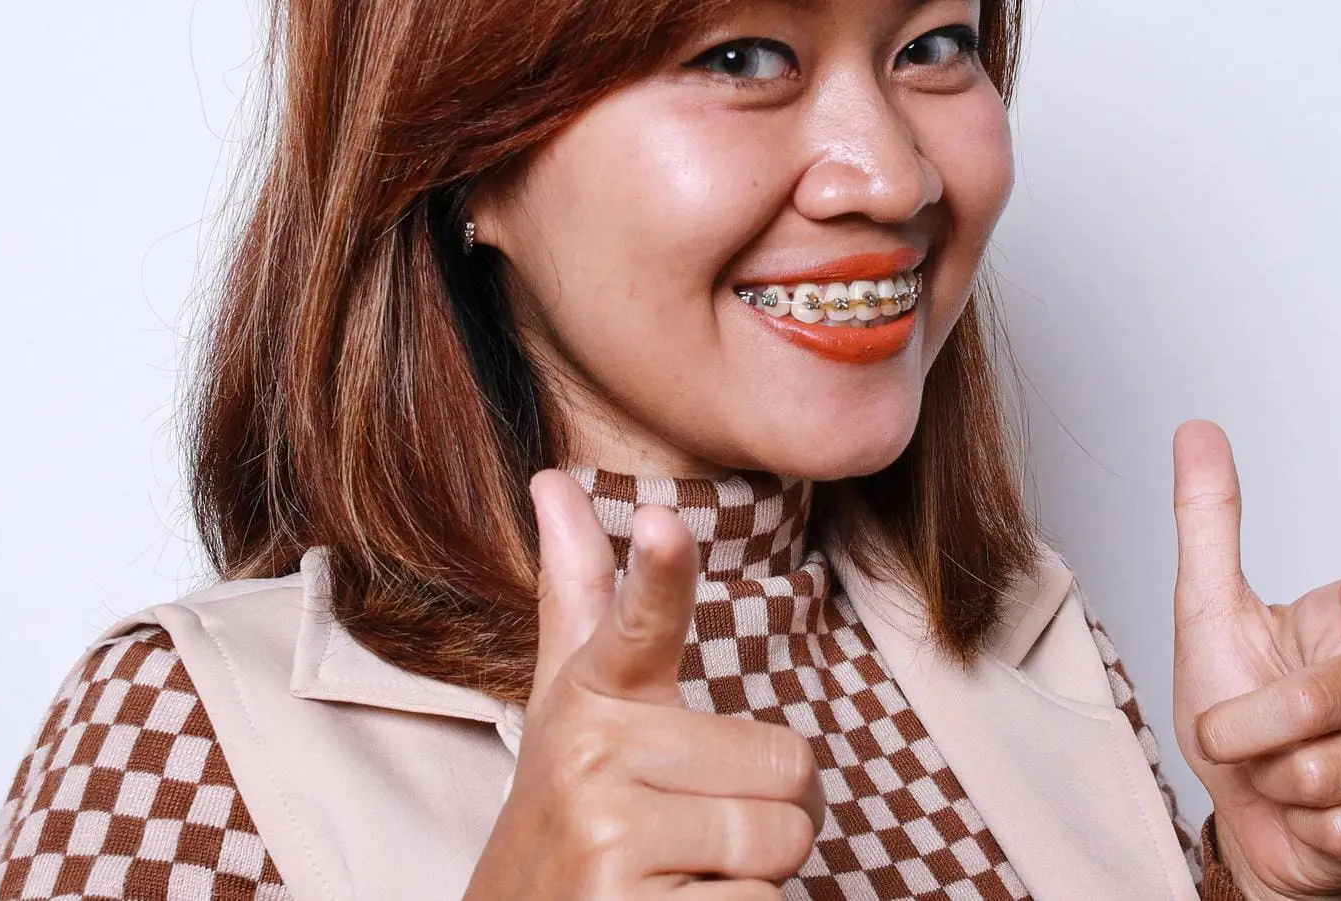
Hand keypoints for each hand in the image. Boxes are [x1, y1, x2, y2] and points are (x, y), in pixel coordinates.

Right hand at [463, 470, 825, 899]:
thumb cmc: (569, 811)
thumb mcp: (572, 703)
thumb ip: (582, 597)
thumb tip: (553, 478)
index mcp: (592, 698)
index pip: (635, 623)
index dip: (658, 574)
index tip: (661, 521)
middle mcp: (594, 760)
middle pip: (787, 763)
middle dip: (763, 807)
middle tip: (690, 827)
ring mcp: (610, 842)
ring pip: (785, 836)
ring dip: (755, 870)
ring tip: (680, 872)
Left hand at [1170, 420, 1340, 900]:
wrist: (1250, 821)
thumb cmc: (1237, 713)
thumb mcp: (1206, 613)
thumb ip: (1209, 522)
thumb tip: (1197, 428)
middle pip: (1319, 699)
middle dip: (1252, 728)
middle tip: (1244, 739)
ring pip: (1327, 770)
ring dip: (1276, 783)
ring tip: (1286, 779)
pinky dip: (1309, 831)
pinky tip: (1322, 821)